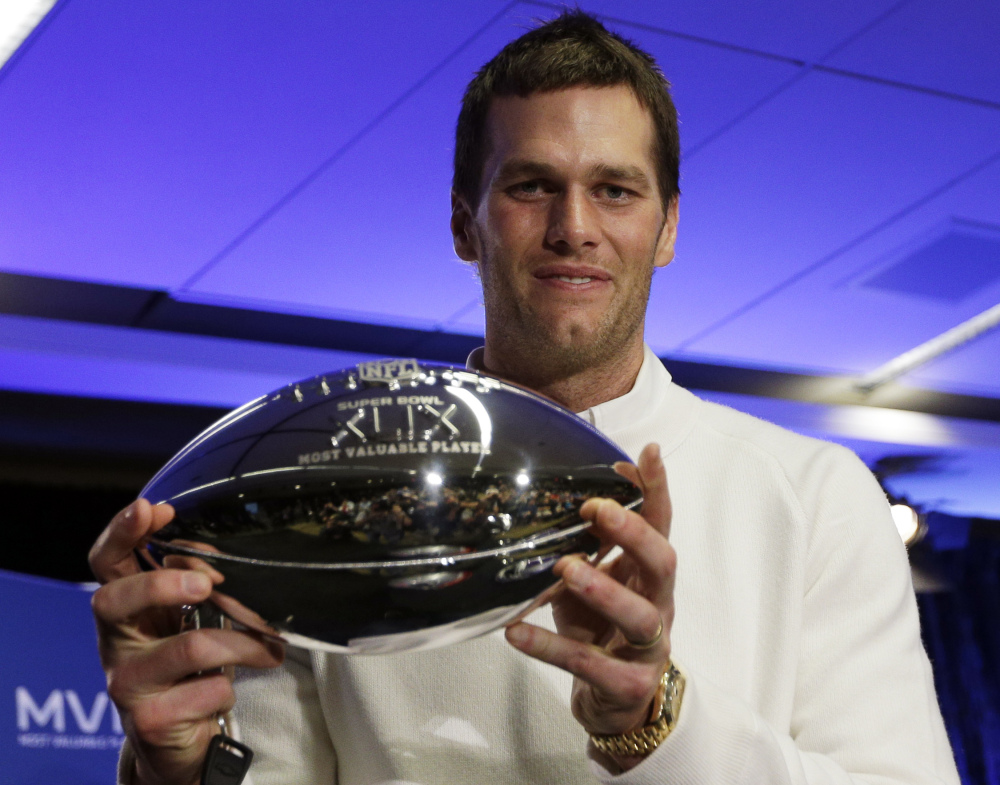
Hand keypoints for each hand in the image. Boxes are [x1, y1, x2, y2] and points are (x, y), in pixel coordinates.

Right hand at [89, 499, 283, 784]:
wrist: (179, 740)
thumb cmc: (188, 666)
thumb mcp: (189, 619)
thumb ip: (195, 583)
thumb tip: (215, 563)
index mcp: (125, 608)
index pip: (106, 561)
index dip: (121, 531)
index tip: (152, 508)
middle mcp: (115, 642)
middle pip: (114, 600)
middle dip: (162, 584)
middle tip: (208, 584)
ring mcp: (127, 682)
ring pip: (188, 646)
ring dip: (242, 643)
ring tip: (270, 648)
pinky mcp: (150, 719)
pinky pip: (207, 688)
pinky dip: (230, 686)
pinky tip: (227, 691)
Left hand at [505, 444, 673, 758]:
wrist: (615, 706)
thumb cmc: (601, 631)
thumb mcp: (594, 583)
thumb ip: (584, 547)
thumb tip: (553, 497)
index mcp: (648, 575)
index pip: (661, 525)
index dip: (657, 489)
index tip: (648, 452)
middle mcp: (657, 605)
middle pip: (663, 563)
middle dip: (633, 533)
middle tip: (596, 509)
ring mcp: (647, 648)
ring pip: (638, 616)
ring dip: (603, 588)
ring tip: (565, 567)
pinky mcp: (625, 684)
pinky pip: (588, 664)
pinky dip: (549, 646)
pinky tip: (515, 633)